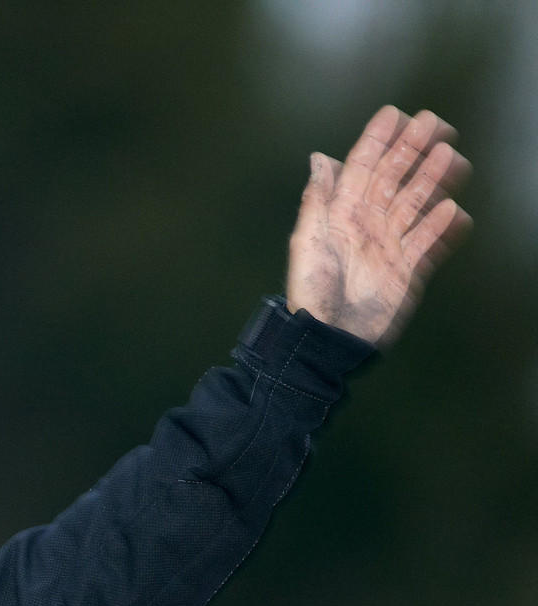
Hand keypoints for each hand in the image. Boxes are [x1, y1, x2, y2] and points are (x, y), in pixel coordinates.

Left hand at [286, 105, 471, 347]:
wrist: (328, 338)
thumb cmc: (310, 291)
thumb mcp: (307, 241)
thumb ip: (318, 199)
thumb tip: (320, 158)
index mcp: (340, 214)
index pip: (362, 168)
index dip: (377, 141)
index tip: (394, 114)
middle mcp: (366, 224)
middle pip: (395, 179)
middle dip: (413, 149)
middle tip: (435, 123)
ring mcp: (389, 246)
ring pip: (416, 204)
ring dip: (432, 179)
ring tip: (451, 157)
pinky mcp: (407, 270)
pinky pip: (428, 242)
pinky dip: (441, 226)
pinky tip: (452, 210)